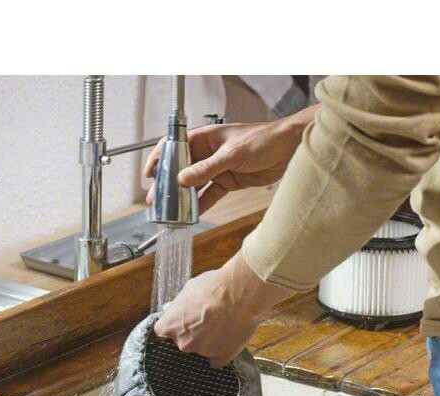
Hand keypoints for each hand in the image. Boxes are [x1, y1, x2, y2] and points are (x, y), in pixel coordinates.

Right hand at [143, 105, 318, 212]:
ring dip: (183, 197)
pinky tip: (192, 214)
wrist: (289, 148)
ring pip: (194, 184)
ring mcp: (218, 168)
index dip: (160, 158)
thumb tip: (183, 179)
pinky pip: (210, 194)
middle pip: (182, 168)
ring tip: (171, 211)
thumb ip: (207, 168)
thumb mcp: (232, 154)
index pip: (175, 146)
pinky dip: (202, 204)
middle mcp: (208, 152)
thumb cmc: (264, 139)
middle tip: (156, 199)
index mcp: (206, 137)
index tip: (149, 174)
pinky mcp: (229, 181)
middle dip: (168, 183)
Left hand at [154, 251, 293, 367]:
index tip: (181, 319)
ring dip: (207, 341)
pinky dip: (220, 352)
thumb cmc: (214, 287)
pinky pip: (217, 359)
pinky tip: (227, 340)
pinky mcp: (221, 357)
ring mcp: (202, 351)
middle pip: (182, 341)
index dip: (173, 324)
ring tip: (222, 325)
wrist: (242, 294)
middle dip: (191, 332)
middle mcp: (183, 342)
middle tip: (205, 320)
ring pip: (201, 349)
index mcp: (170, 325)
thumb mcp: (190, 288)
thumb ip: (178, 304)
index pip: (163, 331)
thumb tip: (170, 308)